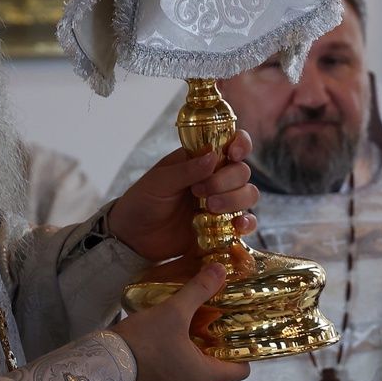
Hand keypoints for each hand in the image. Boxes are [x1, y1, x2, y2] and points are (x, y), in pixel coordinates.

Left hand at [109, 130, 258, 261]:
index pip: (230, 143)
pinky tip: (238, 226)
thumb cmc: (142, 201)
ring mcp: (221, 203)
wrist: (133, 237)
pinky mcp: (223, 228)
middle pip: (241, 172)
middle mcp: (215, 178)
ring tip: (210, 208)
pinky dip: (248, 223)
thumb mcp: (159, 182)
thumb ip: (186, 170)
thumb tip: (213, 156)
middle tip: (200, 192)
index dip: (240, 144)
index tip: (234, 153)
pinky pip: (246, 223)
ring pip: (248, 195)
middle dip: (226, 180)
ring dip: (235, 200)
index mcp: (199, 159)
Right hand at [114, 262, 250, 380]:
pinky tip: (168, 336)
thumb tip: (221, 270)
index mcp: (204, 377)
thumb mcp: (174, 311)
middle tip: (213, 320)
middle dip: (215, 345)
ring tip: (190, 324)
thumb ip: (199, 290)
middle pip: (216, 368)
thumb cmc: (144, 341)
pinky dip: (177, 357)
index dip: (243, 351)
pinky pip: (176, 373)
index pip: (240, 370)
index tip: (238, 330)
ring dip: (194, 350)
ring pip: (194, 370)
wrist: (103, 363)